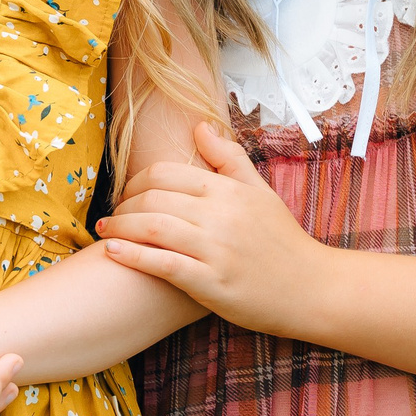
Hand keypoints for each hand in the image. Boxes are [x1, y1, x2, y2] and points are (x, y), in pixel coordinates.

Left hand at [96, 120, 328, 334]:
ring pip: (153, 228)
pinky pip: (162, 264)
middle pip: (153, 198)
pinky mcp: (211, 283)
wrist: (311, 289)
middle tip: (112, 216)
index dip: (136, 181)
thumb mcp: (261, 192)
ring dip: (120, 228)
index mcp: (229, 191)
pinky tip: (113, 253)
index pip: (166, 172)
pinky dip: (132, 256)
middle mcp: (220, 216)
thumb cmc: (283, 241)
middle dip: (123, 205)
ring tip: (104, 233)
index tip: (126, 194)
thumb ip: (229, 158)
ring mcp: (215, 250)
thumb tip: (200, 126)